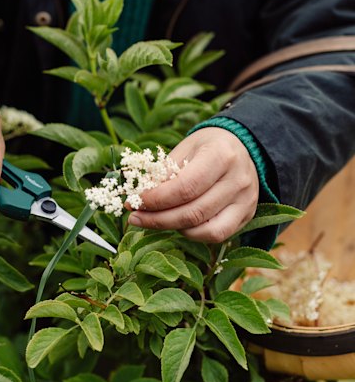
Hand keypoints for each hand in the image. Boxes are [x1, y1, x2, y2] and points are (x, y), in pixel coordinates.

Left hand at [127, 128, 259, 242]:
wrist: (241, 147)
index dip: (156, 200)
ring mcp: (245, 200)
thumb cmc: (207, 146)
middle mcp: (238, 179)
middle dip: (158, 219)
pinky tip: (177, 225)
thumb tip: (140, 198)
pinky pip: (217, 235)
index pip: (184, 187)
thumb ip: (165, 173)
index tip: (134, 202)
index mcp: (221, 155)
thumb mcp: (184, 149)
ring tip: (154, 220)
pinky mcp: (247, 214)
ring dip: (173, 228)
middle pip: (193, 212)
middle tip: (135, 217)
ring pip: (205, 228)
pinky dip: (193, 234)